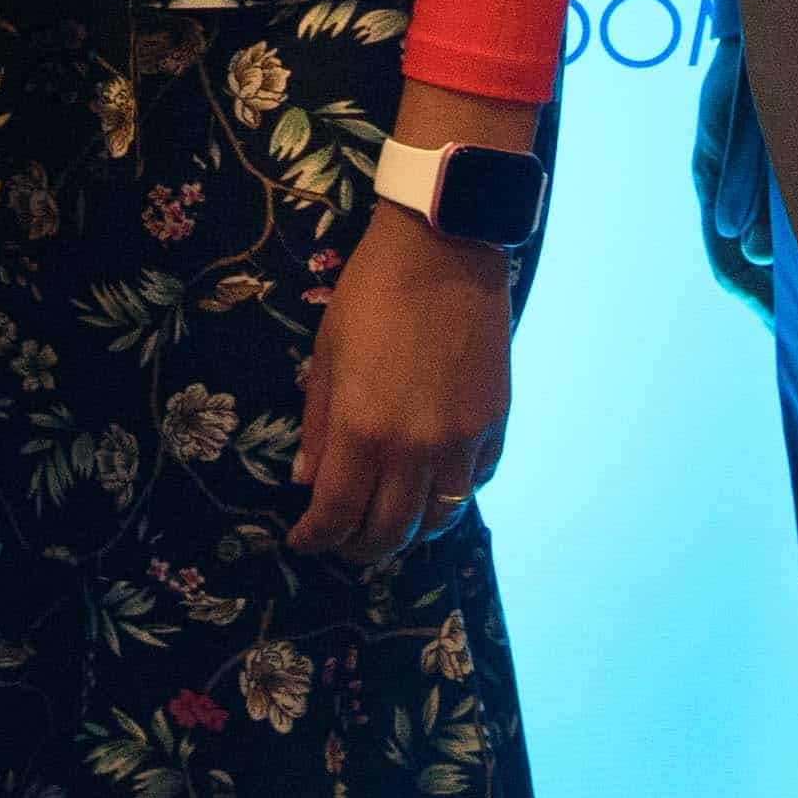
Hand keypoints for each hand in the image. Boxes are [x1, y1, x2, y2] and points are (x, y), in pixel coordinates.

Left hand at [290, 201, 513, 563]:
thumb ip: (319, 426)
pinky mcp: (494, 423)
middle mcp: (415, 448)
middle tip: (345, 544)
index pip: (336, 514)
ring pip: (438, 519)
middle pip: (389, 531)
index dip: (315, 537)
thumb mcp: (327, 355)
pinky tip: (433, 485)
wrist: (445, 249)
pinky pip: (474, 482)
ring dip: (410, 532)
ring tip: (390, 525)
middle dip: (360, 548)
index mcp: (363, 430)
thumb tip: (308, 483)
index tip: (303, 540)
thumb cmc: (372, 294)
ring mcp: (461, 440)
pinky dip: (450, 493)